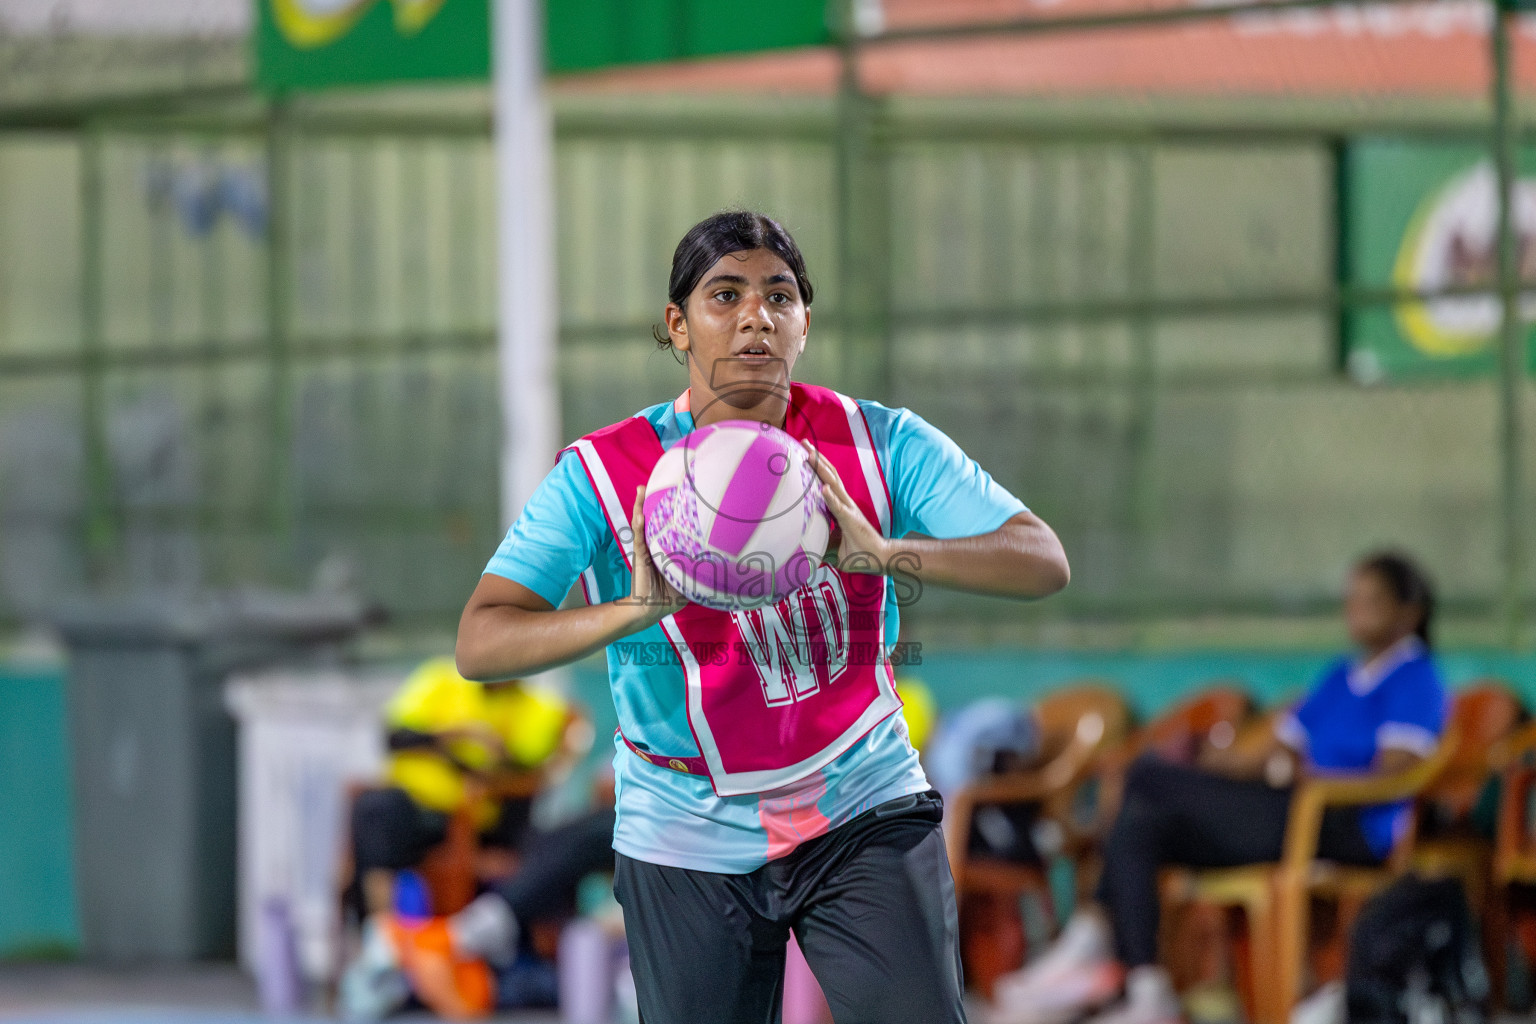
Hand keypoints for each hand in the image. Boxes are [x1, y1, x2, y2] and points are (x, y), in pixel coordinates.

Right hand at [619, 485, 686, 627]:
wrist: (652, 609)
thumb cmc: (671, 595)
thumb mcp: (689, 579)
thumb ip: (700, 570)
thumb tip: (726, 569)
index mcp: (663, 549)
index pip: (663, 525)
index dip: (664, 510)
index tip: (670, 491)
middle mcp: (652, 546)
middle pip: (650, 519)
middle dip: (649, 501)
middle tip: (648, 484)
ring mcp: (645, 550)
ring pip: (641, 524)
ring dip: (639, 507)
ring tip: (640, 490)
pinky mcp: (640, 558)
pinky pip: (639, 539)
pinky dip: (638, 527)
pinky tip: (639, 516)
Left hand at [802, 440, 889, 574]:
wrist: (879, 559)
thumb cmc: (858, 553)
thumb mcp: (834, 548)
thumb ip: (821, 544)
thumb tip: (804, 551)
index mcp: (840, 506)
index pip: (826, 482)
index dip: (816, 467)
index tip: (803, 454)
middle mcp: (845, 503)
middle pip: (829, 475)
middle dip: (816, 459)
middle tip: (803, 443)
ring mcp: (848, 509)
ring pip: (833, 484)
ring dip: (821, 468)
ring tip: (809, 454)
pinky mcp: (851, 520)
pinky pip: (839, 508)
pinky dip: (830, 497)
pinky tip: (822, 488)